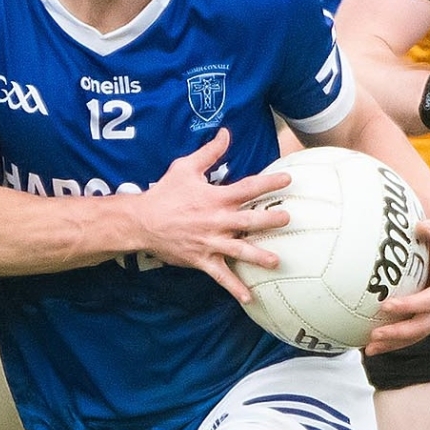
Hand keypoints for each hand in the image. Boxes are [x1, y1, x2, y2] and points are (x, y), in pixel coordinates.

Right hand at [139, 129, 296, 302]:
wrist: (140, 222)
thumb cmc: (164, 193)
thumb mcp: (185, 167)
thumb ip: (210, 152)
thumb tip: (226, 131)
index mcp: (216, 198)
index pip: (248, 188)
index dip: (269, 182)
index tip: (288, 178)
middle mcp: (216, 221)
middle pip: (248, 221)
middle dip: (270, 220)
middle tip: (288, 218)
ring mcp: (210, 242)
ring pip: (239, 250)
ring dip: (259, 256)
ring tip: (277, 261)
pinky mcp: (202, 259)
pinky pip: (221, 275)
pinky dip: (234, 288)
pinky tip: (249, 297)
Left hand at [367, 216, 429, 354]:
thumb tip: (421, 226)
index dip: (414, 305)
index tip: (387, 306)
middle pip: (426, 323)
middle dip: (401, 332)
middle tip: (375, 334)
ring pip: (419, 333)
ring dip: (396, 343)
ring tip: (370, 348)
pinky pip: (414, 333)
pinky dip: (396, 341)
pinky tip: (374, 345)